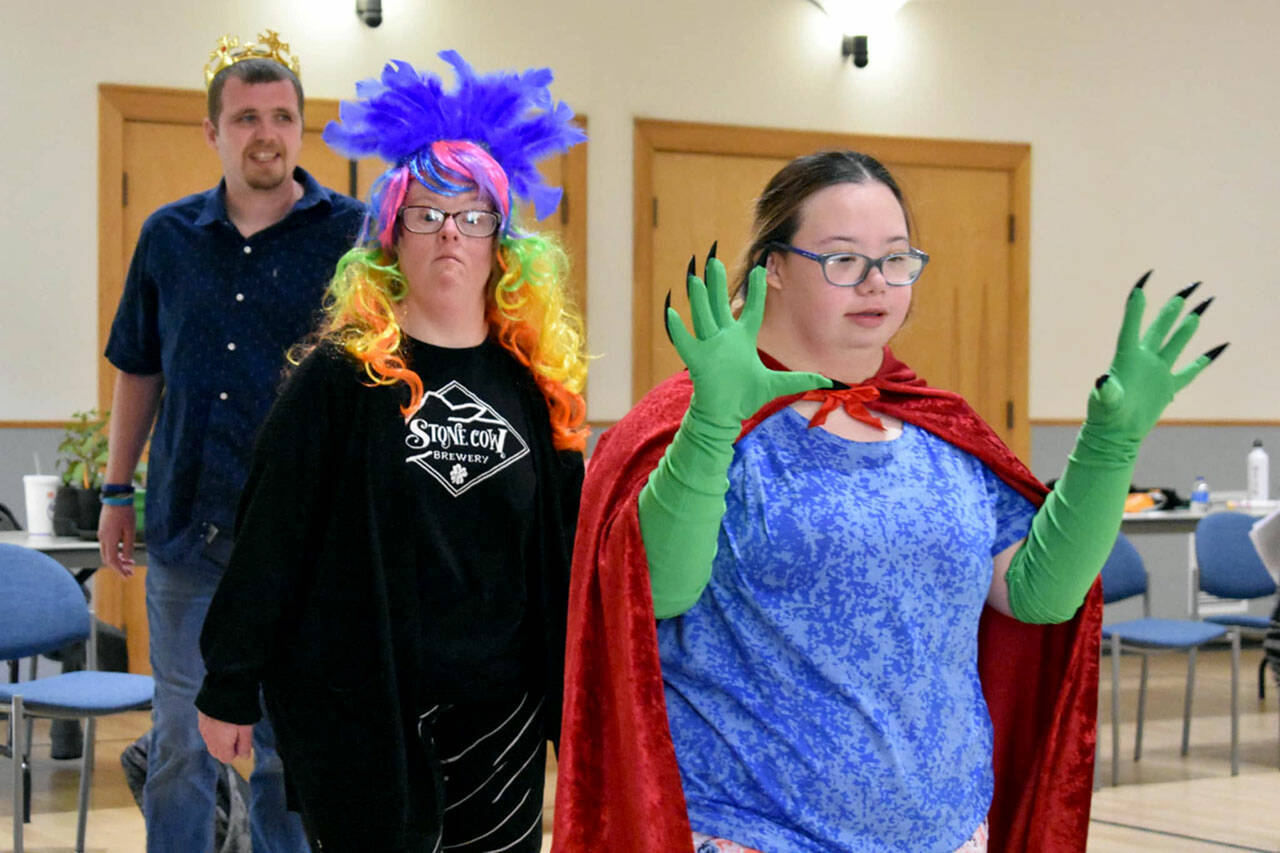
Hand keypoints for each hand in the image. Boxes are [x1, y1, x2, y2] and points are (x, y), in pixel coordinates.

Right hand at [97, 503, 136, 577]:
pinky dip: (114, 552)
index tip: (128, 575)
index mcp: (109, 540)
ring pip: (106, 553)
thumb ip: (128, 546)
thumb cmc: (125, 512)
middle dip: (119, 567)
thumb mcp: (130, 530)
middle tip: (130, 572)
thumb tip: (128, 559)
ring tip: (130, 563)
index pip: (112, 561)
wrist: (116, 497)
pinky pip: (106, 546)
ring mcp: (101, 534)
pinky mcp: (103, 530)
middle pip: (108, 559)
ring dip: (117, 560)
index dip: (120, 570)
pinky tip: (124, 553)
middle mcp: (102, 539)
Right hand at [198, 711, 253, 763]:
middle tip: (236, 735)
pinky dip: (213, 731)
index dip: (235, 752)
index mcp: (221, 743)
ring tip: (230, 726)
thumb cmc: (238, 710)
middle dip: (226, 748)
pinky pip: (206, 732)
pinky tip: (221, 720)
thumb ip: (245, 745)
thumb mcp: (246, 729)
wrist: (224, 689)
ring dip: (219, 740)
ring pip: (210, 742)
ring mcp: (203, 728)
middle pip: (216, 752)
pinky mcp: (201, 719)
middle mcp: (209, 739)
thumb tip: (244, 757)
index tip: (241, 742)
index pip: (226, 758)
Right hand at [667, 246, 830, 426]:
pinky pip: (684, 342)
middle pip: (721, 305)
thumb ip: (799, 379)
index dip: (757, 291)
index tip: (761, 269)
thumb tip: (828, 382)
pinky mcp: (696, 361)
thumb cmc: (746, 398)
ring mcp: (709, 348)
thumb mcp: (775, 386)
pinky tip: (670, 312)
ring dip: (699, 298)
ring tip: (695, 278)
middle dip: (717, 283)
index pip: (752, 310)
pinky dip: (677, 329)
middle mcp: (725, 339)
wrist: (724, 415)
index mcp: (743, 340)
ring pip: (703, 317)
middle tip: (714, 259)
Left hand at [1086, 273, 1226, 443]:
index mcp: (1125, 360)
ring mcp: (1157, 372)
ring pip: (1175, 344)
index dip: (1135, 309)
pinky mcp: (1167, 387)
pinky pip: (1190, 371)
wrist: (1116, 434)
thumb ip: (1107, 391)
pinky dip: (1203, 361)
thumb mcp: (1105, 402)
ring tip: (1197, 308)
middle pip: (1159, 330)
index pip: (1131, 329)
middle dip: (1171, 311)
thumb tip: (1103, 381)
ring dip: (1185, 328)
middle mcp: (1143, 361)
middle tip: (1185, 291)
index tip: (1141, 286)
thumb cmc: (1106, 416)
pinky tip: (1217, 349)